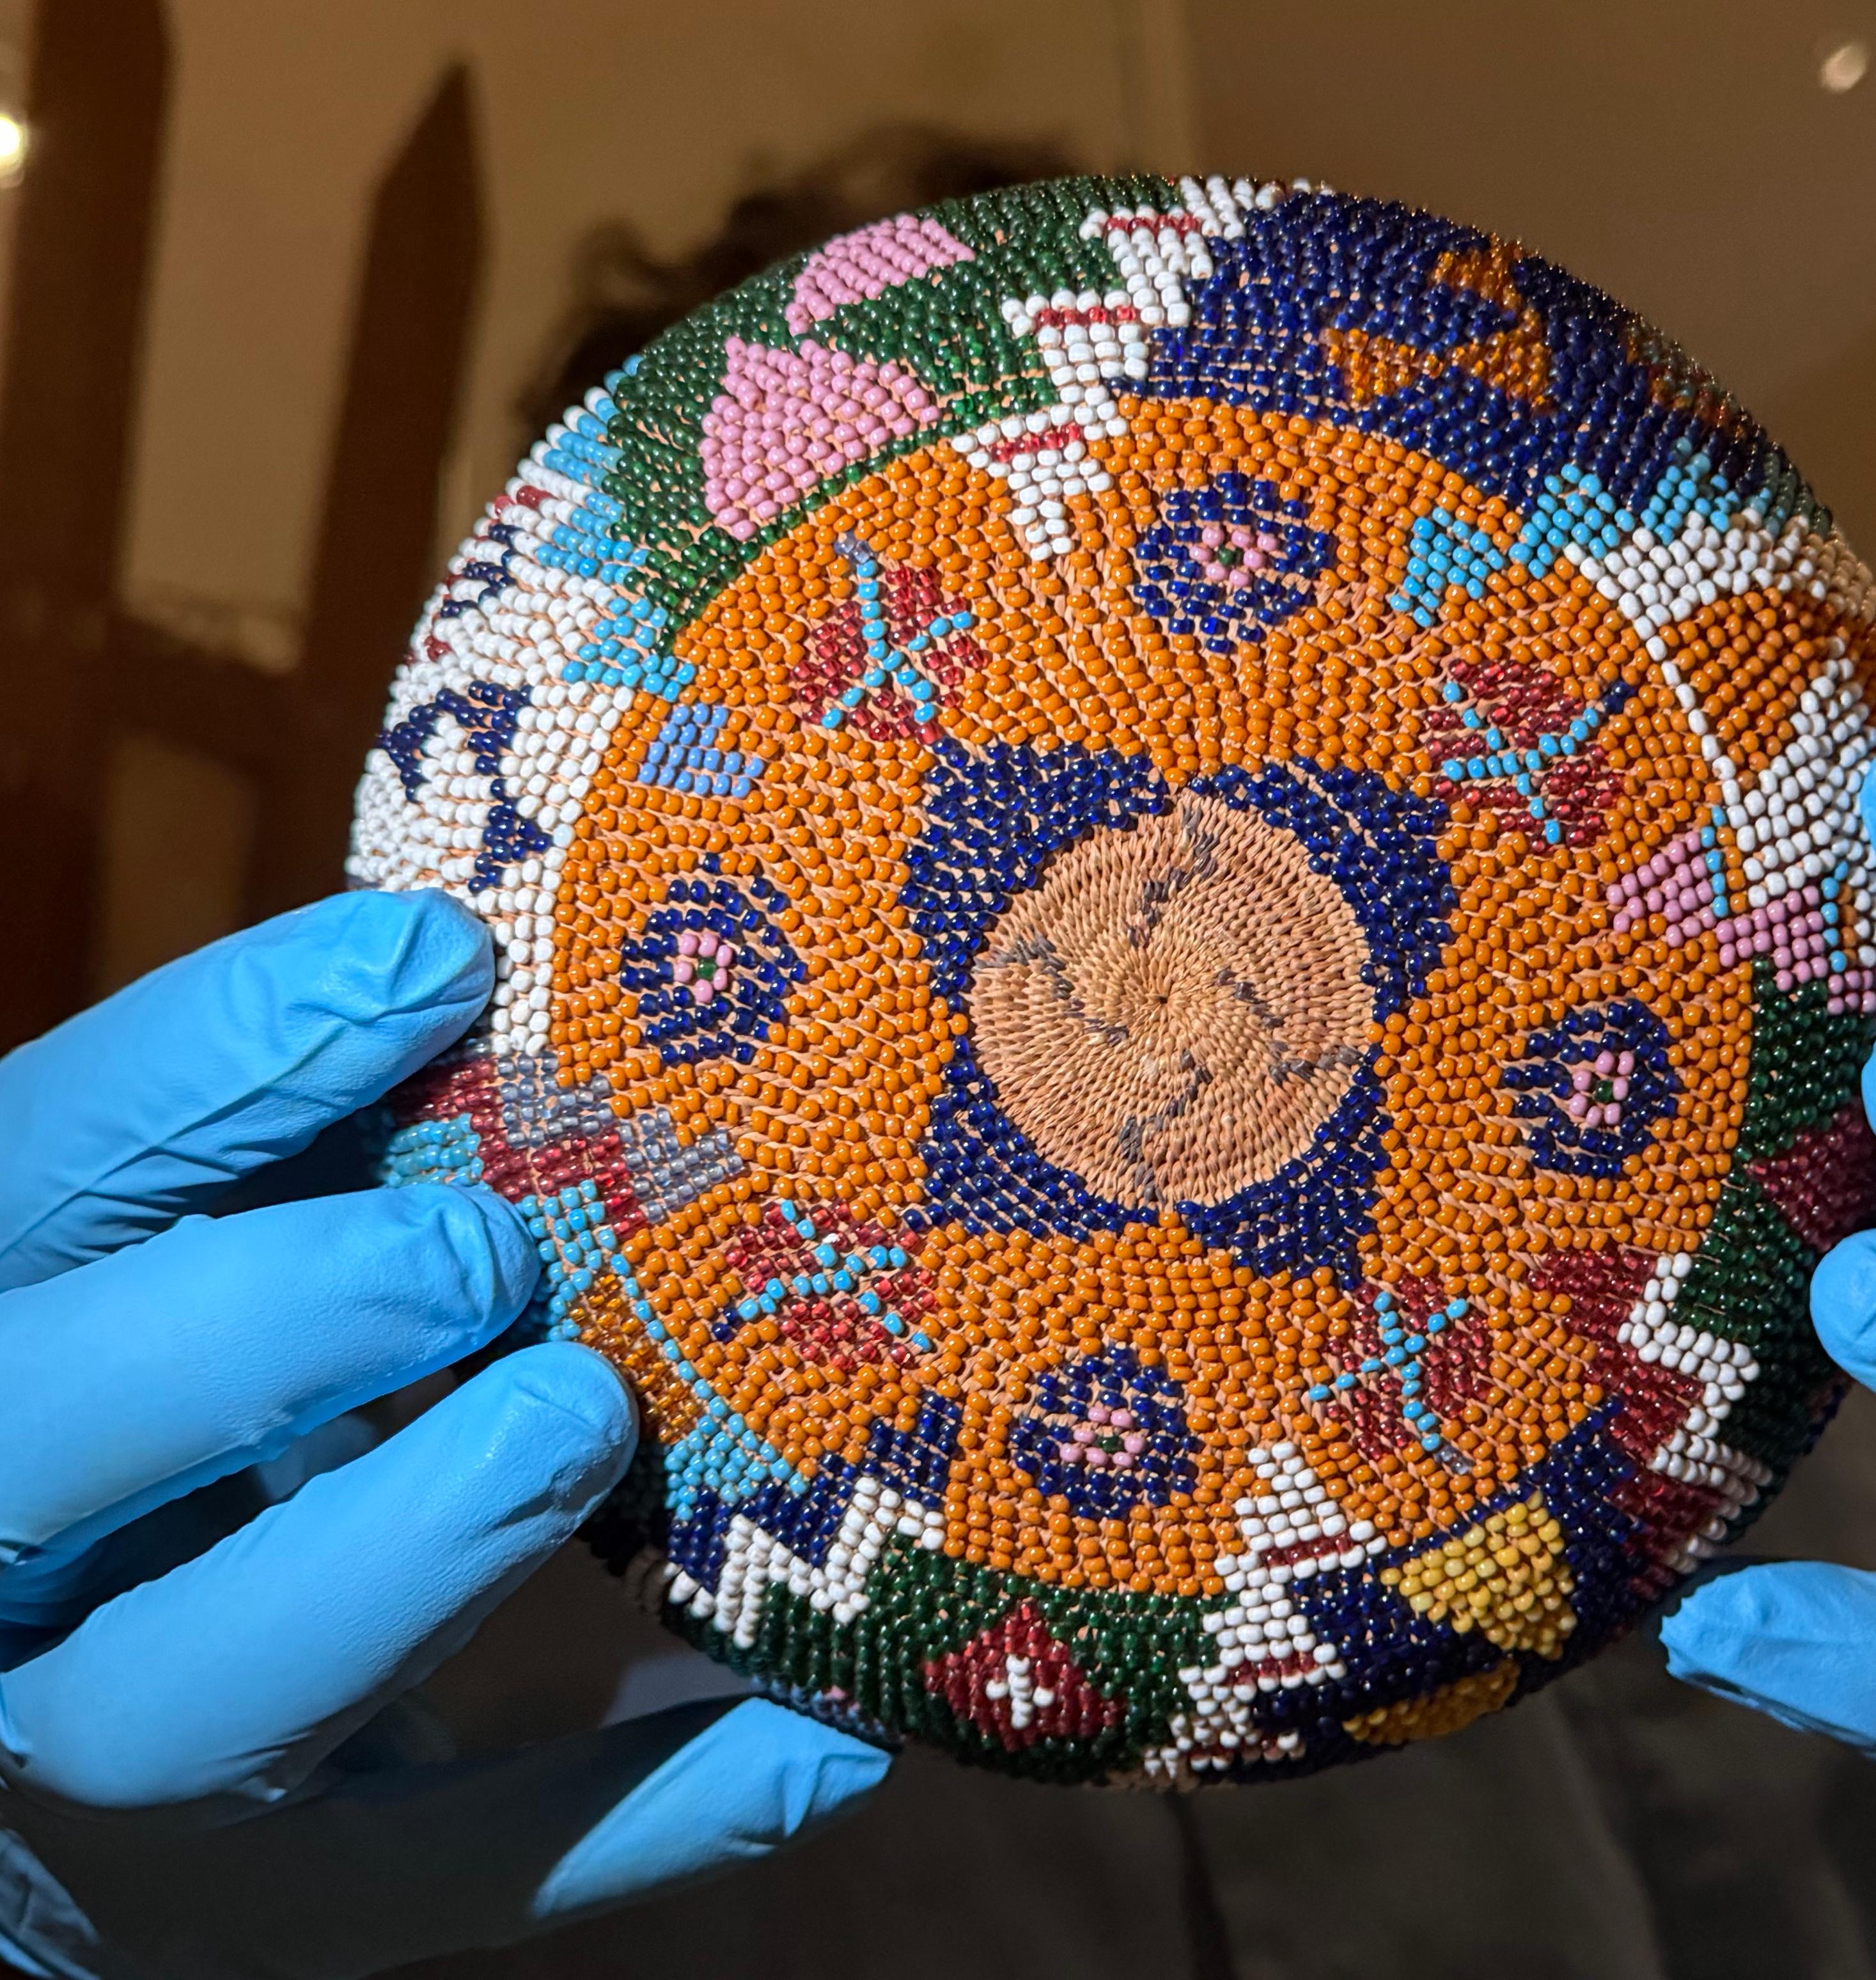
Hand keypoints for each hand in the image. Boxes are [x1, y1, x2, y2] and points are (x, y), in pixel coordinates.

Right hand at [0, 893, 885, 1978]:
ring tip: (587, 1424)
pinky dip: (647, 1817)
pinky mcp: (264, 1912)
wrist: (50, 1696)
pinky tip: (831, 1727)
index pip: (45, 1167)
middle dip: (262, 1331)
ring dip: (409, 1559)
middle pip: (42, 1453)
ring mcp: (105, 1771)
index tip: (440, 958)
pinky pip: (445, 1886)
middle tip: (481, 1254)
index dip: (221, 1057)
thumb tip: (470, 962)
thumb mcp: (179, 1252)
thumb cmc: (167, 1401)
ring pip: (204, 1707)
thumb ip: (275, 1147)